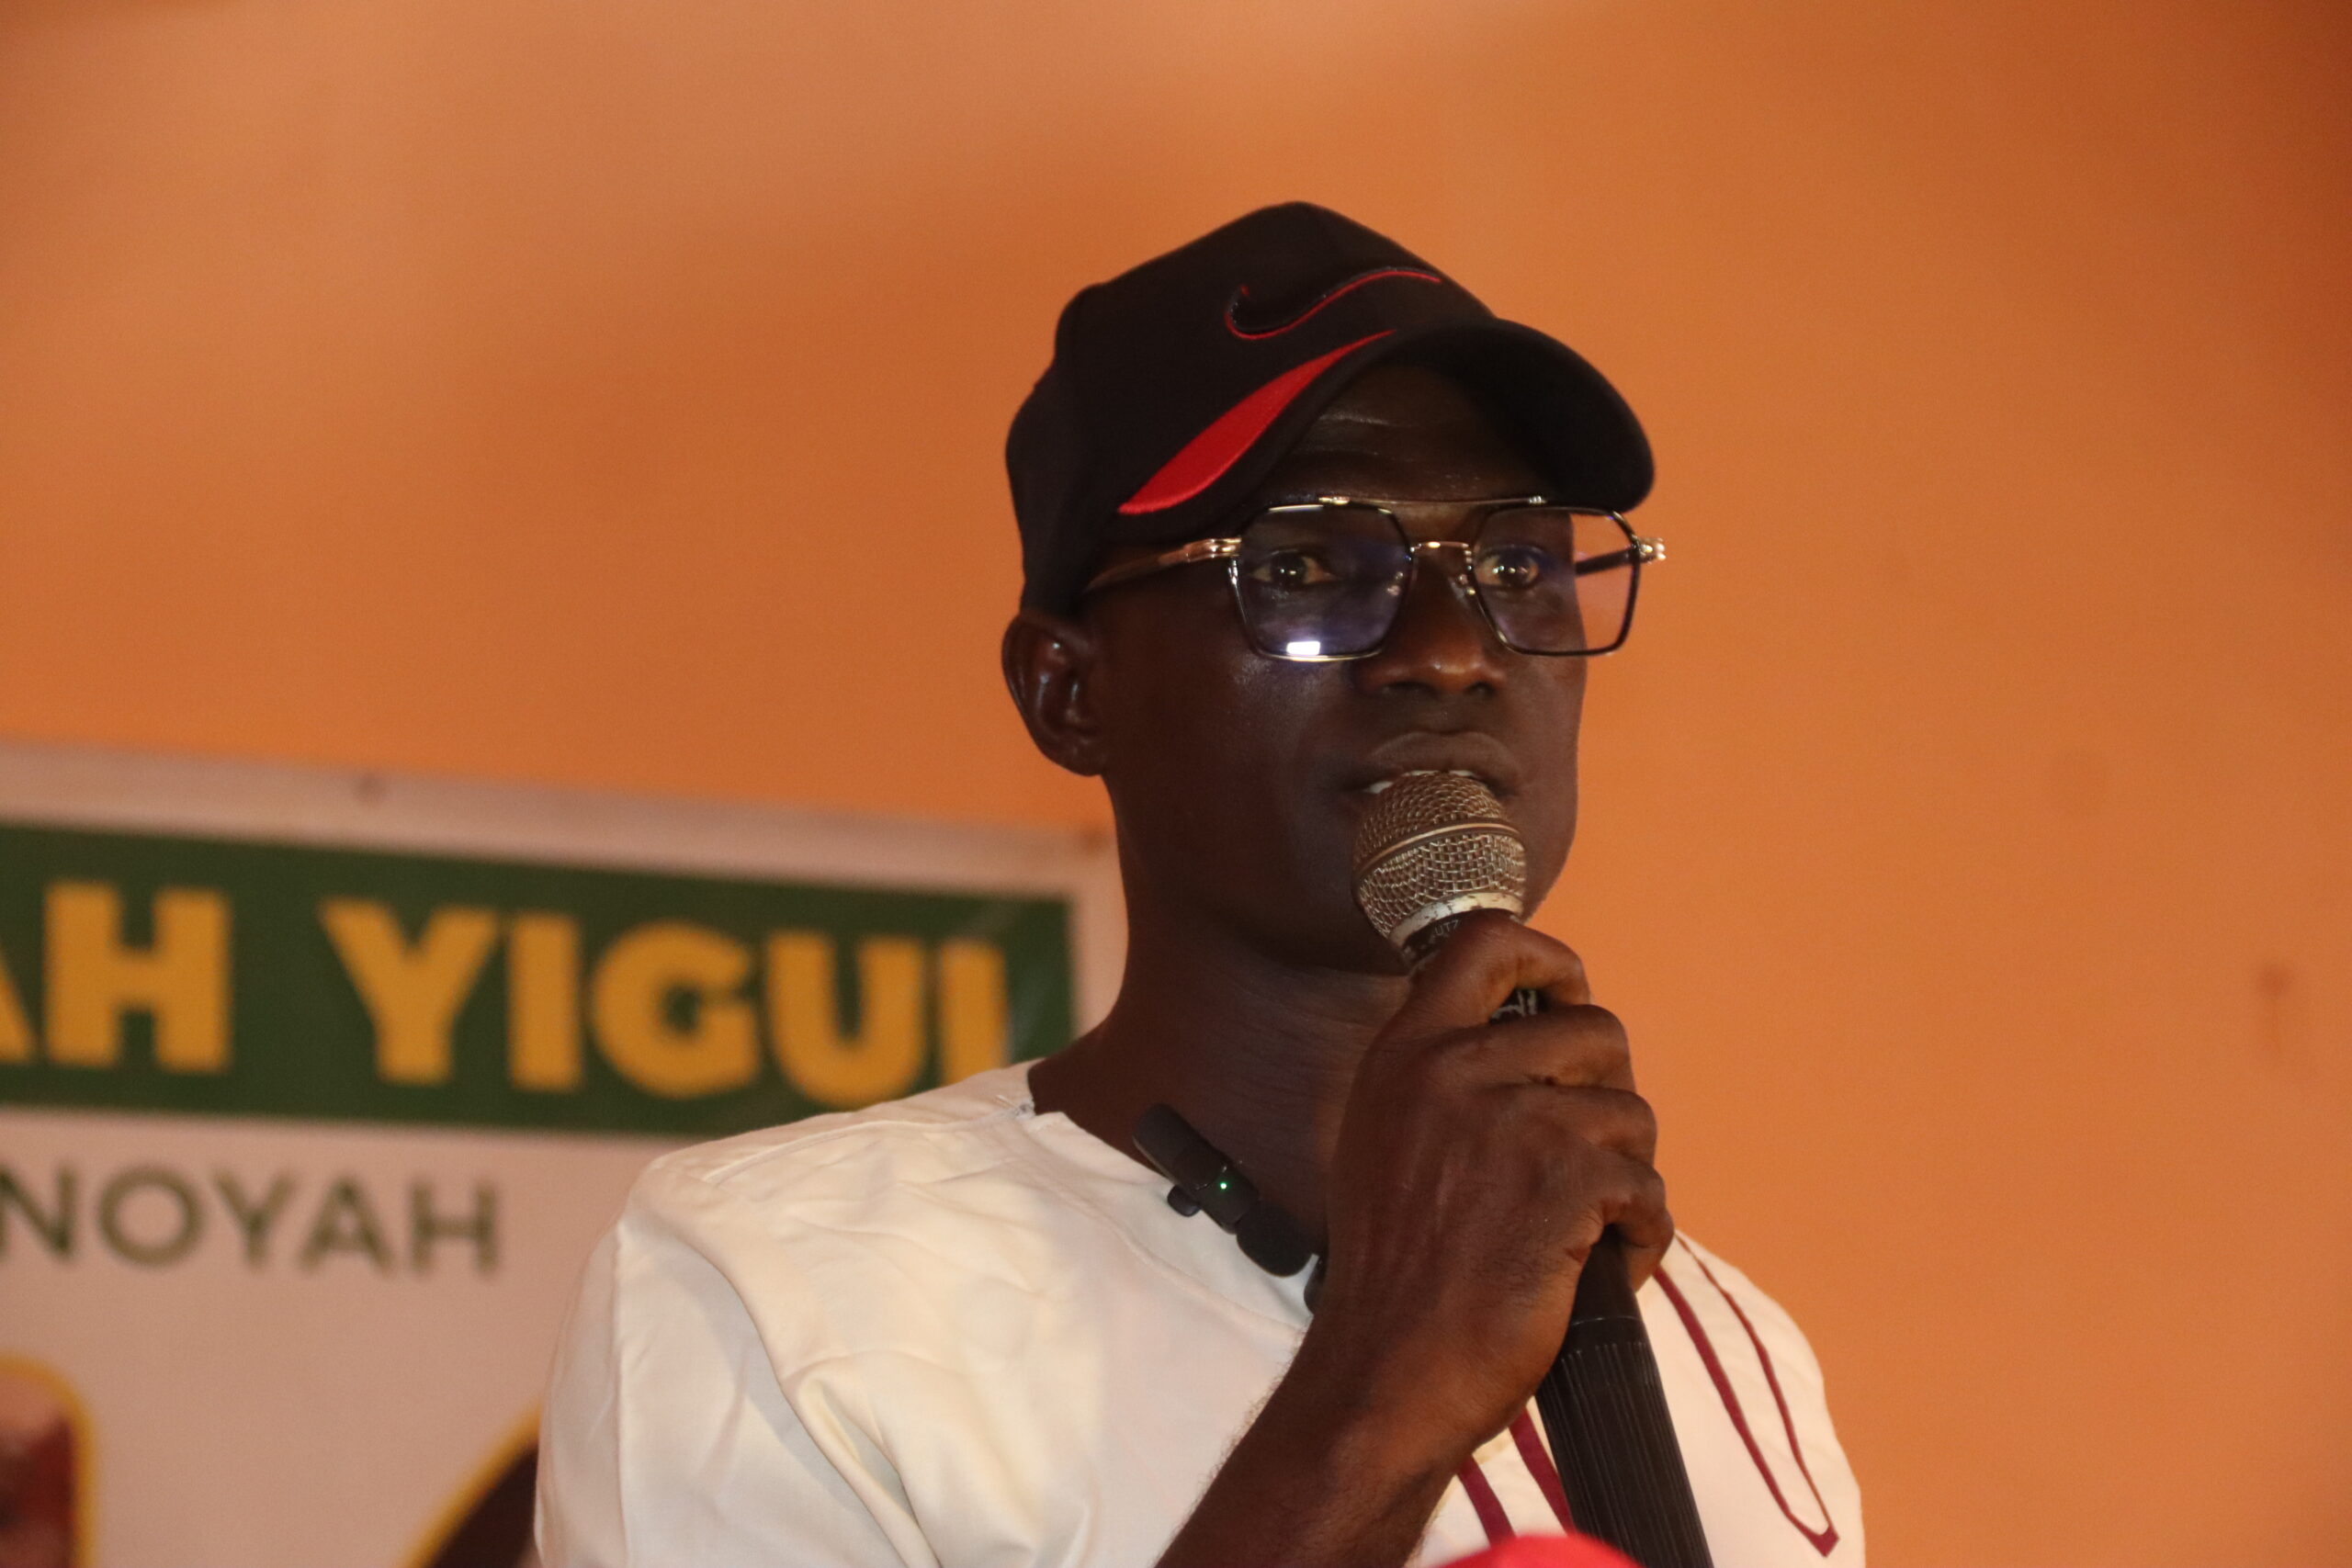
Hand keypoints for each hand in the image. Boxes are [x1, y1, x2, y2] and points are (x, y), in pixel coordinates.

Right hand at [1153, 912, 1671, 1567]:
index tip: (1568, 997)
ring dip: (1628, 1173)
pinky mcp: (1561, 1183)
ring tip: (1592, 1224)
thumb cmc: (1394, 1271)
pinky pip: (1648, 1188)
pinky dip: (1643, 1235)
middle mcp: (1452, 1070)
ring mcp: (1509, 1122)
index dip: (1551, 961)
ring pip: (1631, 1112)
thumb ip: (1440, 1077)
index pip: (1486, 941)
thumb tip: (1528, 1036)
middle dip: (1611, 1092)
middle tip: (1590, 1153)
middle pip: (1594, 1028)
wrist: (1386, 1370)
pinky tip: (1607, 1265)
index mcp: (1405, 1051)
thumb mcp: (1384, 1137)